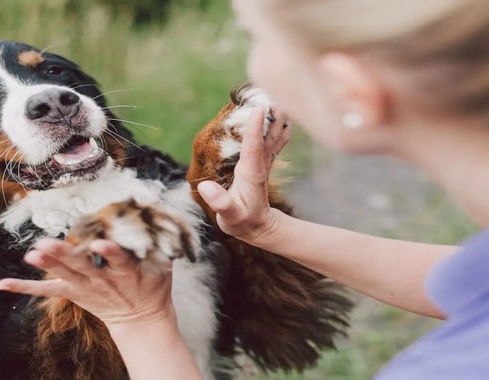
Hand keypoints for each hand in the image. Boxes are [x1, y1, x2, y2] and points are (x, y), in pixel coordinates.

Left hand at [0, 237, 174, 326]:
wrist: (142, 318)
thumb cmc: (152, 284)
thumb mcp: (163, 265)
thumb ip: (160, 241)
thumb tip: (155, 210)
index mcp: (126, 272)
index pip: (118, 260)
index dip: (109, 252)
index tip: (101, 243)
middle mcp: (103, 281)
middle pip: (82, 267)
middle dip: (65, 256)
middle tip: (47, 244)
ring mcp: (85, 288)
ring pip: (64, 276)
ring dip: (47, 265)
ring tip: (31, 254)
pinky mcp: (72, 293)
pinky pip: (46, 291)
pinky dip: (24, 287)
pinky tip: (1, 284)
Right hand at [197, 106, 290, 244]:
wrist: (257, 227)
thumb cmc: (241, 221)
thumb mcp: (229, 216)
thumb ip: (220, 202)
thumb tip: (207, 187)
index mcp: (251, 174)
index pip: (253, 147)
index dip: (255, 129)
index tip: (259, 109)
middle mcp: (259, 164)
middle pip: (269, 135)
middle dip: (273, 115)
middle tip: (274, 90)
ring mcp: (263, 163)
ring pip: (273, 135)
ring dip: (278, 117)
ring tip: (280, 95)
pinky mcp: (262, 163)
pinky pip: (272, 141)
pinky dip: (276, 126)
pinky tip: (281, 115)